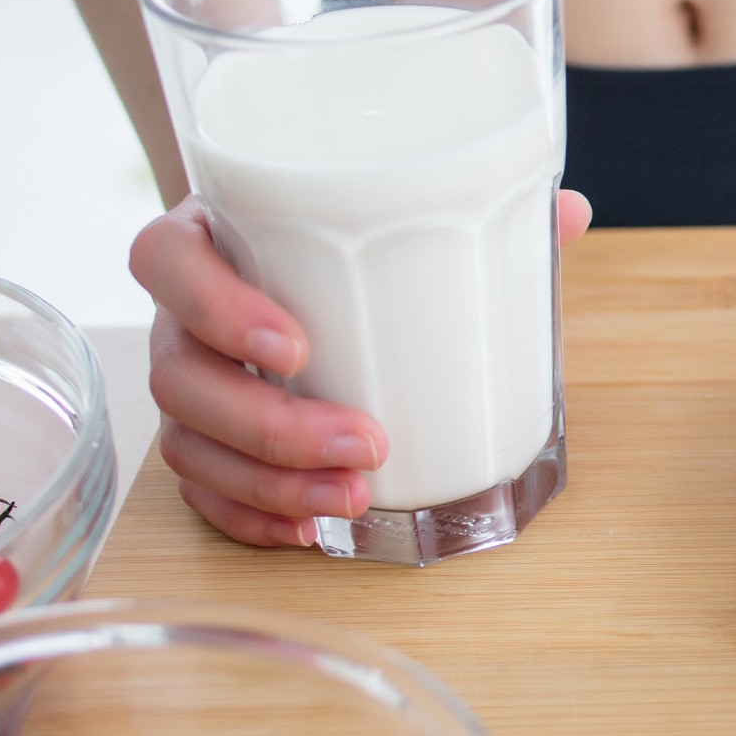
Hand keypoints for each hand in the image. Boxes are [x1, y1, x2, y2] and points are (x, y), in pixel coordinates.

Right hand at [129, 191, 594, 547]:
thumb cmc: (354, 240)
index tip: (296, 349)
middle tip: (365, 444)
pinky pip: (201, 489)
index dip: (215, 308)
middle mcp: (184, 312)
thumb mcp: (398, 213)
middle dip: (271, 425)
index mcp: (215, 236)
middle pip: (180, 374)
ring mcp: (188, 379)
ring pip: (188, 442)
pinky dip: (250, 515)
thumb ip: (477, 207)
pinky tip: (309, 528)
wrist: (313, 264)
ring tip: (352, 498)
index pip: (166, 260)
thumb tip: (569, 213)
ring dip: (269, 482)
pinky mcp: (200, 438)